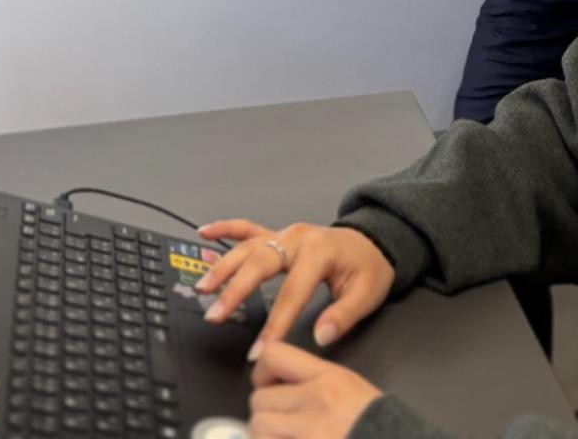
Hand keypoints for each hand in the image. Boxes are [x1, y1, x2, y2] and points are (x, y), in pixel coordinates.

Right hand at [194, 220, 392, 356]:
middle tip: (215, 315)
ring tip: (203, 288)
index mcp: (319, 252)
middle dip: (234, 291)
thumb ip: (342, 316)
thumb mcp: (366, 294)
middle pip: (258, 264)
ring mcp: (284, 234)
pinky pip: (247, 228)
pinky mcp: (278, 235)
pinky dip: (225, 228)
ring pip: (247, 247)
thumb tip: (320, 336)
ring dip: (222, 267)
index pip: (291, 293)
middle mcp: (296, 238)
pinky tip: (204, 232)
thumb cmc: (369, 267)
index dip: (275, 324)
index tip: (260, 350)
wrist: (374, 240)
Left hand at [248, 342, 381, 438]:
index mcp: (329, 378)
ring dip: (267, 436)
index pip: (274, 355)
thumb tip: (281, 386)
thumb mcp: (352, 390)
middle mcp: (314, 402)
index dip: (262, 371)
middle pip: (259, 398)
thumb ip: (316, 382)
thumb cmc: (382, 427)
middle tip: (282, 422)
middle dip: (266, 412)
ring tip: (286, 438)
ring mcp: (306, 432)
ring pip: (258, 428)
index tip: (267, 383)